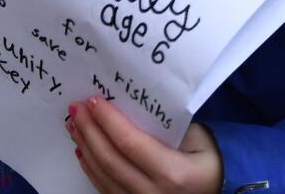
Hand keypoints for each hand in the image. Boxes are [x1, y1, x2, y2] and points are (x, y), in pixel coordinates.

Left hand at [68, 96, 222, 193]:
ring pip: (102, 174)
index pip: (131, 143)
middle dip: (90, 130)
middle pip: (111, 159)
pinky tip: (83, 150)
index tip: (95, 101)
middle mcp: (152, 193)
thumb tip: (133, 110)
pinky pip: (104, 187)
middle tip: (76, 109)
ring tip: (75, 125)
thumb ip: (169, 128)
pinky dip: (90, 168)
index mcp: (172, 173)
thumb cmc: (210, 163)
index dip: (109, 121)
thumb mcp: (200, 140)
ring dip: (85, 147)